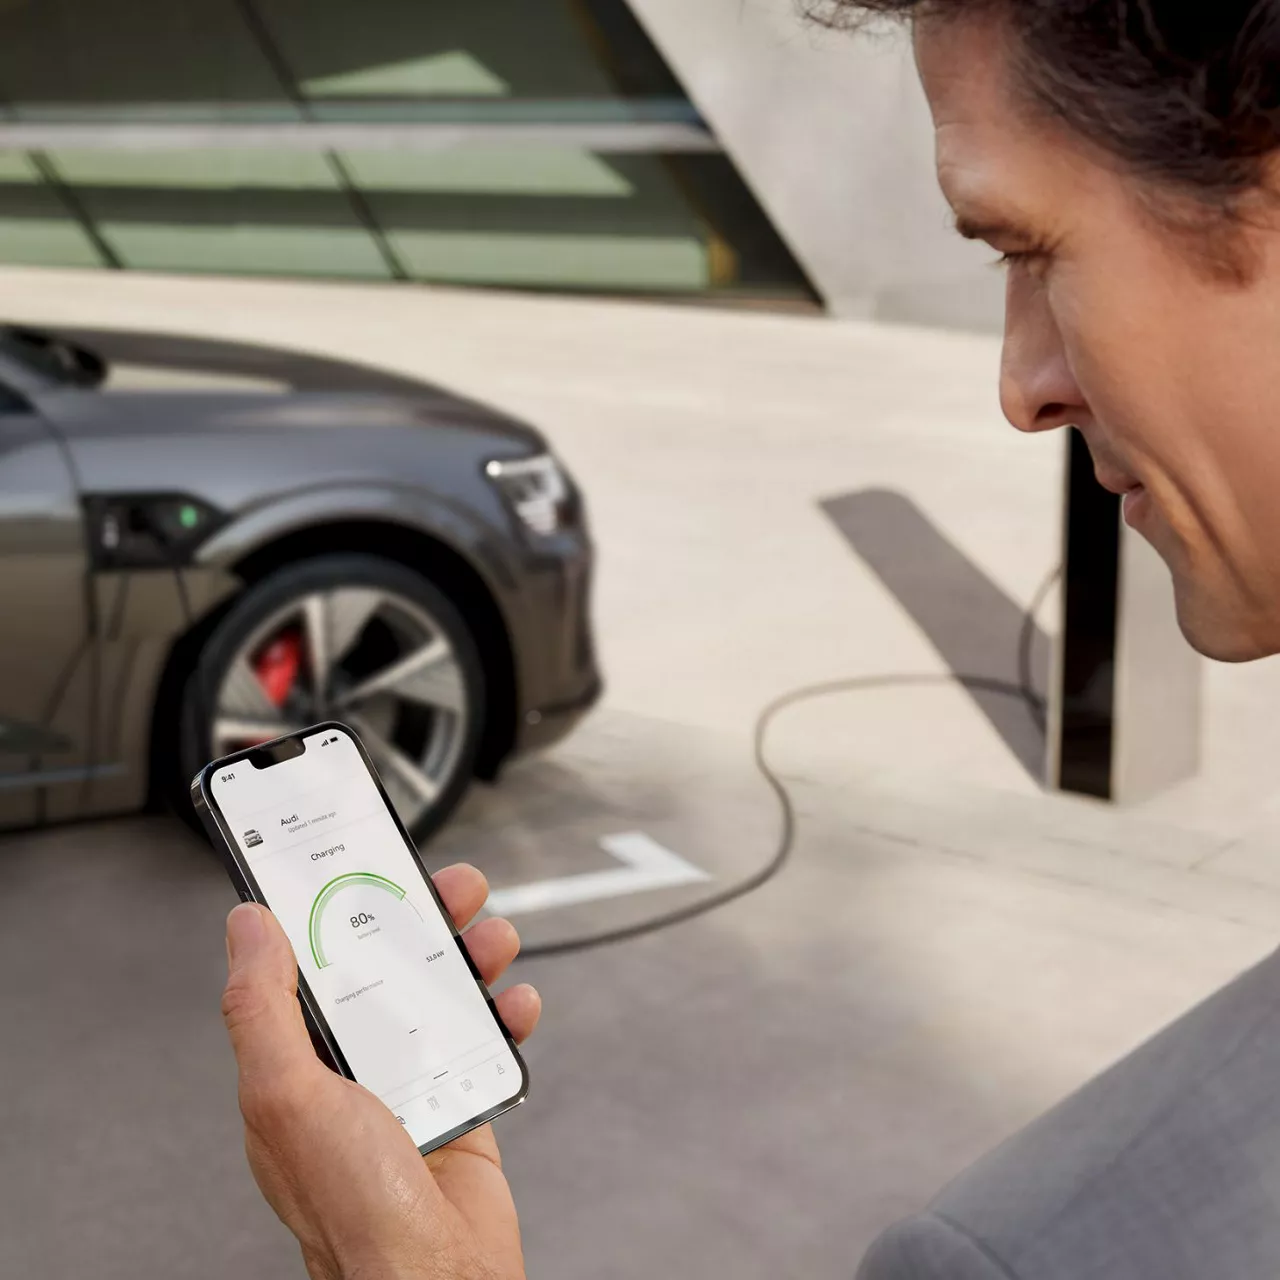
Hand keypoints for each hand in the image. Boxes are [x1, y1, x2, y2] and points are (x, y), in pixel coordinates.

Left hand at [219, 864, 540, 1279]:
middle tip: (453, 888)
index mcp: (296, 1064)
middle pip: (387, 968)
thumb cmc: (353, 1211)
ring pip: (441, 994)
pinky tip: (514, 1003)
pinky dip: (507, 1014)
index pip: (309, 964)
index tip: (358, 864)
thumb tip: (246, 928)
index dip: (334, 909)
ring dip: (473, 957)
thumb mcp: (287, 1096)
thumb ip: (262, 1009)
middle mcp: (351, 1070)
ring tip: (494, 939)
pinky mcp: (460, 1101)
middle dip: (422, 920)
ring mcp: (409, 1084)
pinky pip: (486, 1039)